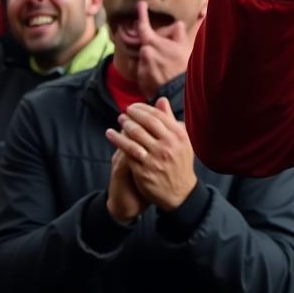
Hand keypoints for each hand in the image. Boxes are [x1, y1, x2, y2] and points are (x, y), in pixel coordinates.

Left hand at [105, 96, 197, 210]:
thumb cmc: (179, 162)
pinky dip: (118, 141)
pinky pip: (127, 152)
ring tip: (118, 121)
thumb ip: (170, 120)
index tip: (133, 106)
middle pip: (145, 124)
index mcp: (178, 135)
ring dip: (124, 126)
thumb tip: (161, 100)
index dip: (143, 109)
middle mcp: (168, 145)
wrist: (180, 192)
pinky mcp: (144, 170)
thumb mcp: (181, 140)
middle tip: (124, 112)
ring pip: (135, 137)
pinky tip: (112, 135)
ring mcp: (155, 158)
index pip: (157, 116)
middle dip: (132, 116)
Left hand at [134, 1, 190, 98]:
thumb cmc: (184, 68)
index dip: (142, 14)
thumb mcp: (185, 48)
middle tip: (166, 50)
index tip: (140, 4)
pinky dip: (150, 69)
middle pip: (146, 44)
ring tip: (166, 66)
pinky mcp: (140, 79)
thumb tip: (177, 24)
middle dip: (154, 45)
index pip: (143, 26)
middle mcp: (144, 54)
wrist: (178, 92)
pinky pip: (143, 70)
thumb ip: (178, 34)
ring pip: (144, 57)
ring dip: (152, 58)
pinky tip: (161, 74)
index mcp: (154, 43)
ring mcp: (141, 67)